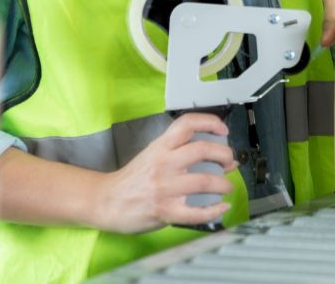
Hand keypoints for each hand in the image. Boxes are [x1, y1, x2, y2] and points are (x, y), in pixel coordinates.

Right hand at [89, 112, 238, 233]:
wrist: (105, 201)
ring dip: (223, 184)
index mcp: (160, 146)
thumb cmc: (131, 179)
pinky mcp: (165, 211)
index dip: (210, 122)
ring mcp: (164, 187)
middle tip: (229, 161)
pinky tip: (222, 207)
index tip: (223, 129)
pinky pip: (196, 212)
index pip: (187, 124)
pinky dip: (215, 210)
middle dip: (224, 154)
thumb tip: (217, 157)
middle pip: (202, 150)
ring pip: (204, 181)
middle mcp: (163, 163)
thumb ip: (180, 153)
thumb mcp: (153, 155)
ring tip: (227, 186)